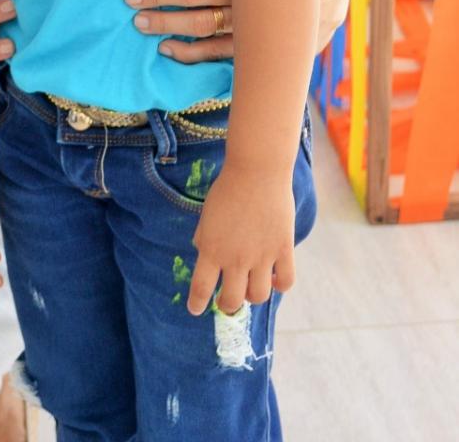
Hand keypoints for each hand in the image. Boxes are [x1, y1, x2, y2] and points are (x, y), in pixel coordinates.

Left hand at [187, 162, 295, 315]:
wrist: (256, 171)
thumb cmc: (227, 188)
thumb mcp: (207, 214)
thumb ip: (205, 237)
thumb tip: (203, 252)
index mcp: (211, 249)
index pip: (201, 288)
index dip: (198, 303)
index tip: (196, 310)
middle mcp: (235, 259)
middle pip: (231, 300)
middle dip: (227, 305)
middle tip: (227, 300)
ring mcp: (261, 257)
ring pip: (258, 296)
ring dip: (252, 296)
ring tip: (250, 286)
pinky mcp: (283, 250)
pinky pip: (285, 282)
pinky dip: (279, 285)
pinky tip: (274, 278)